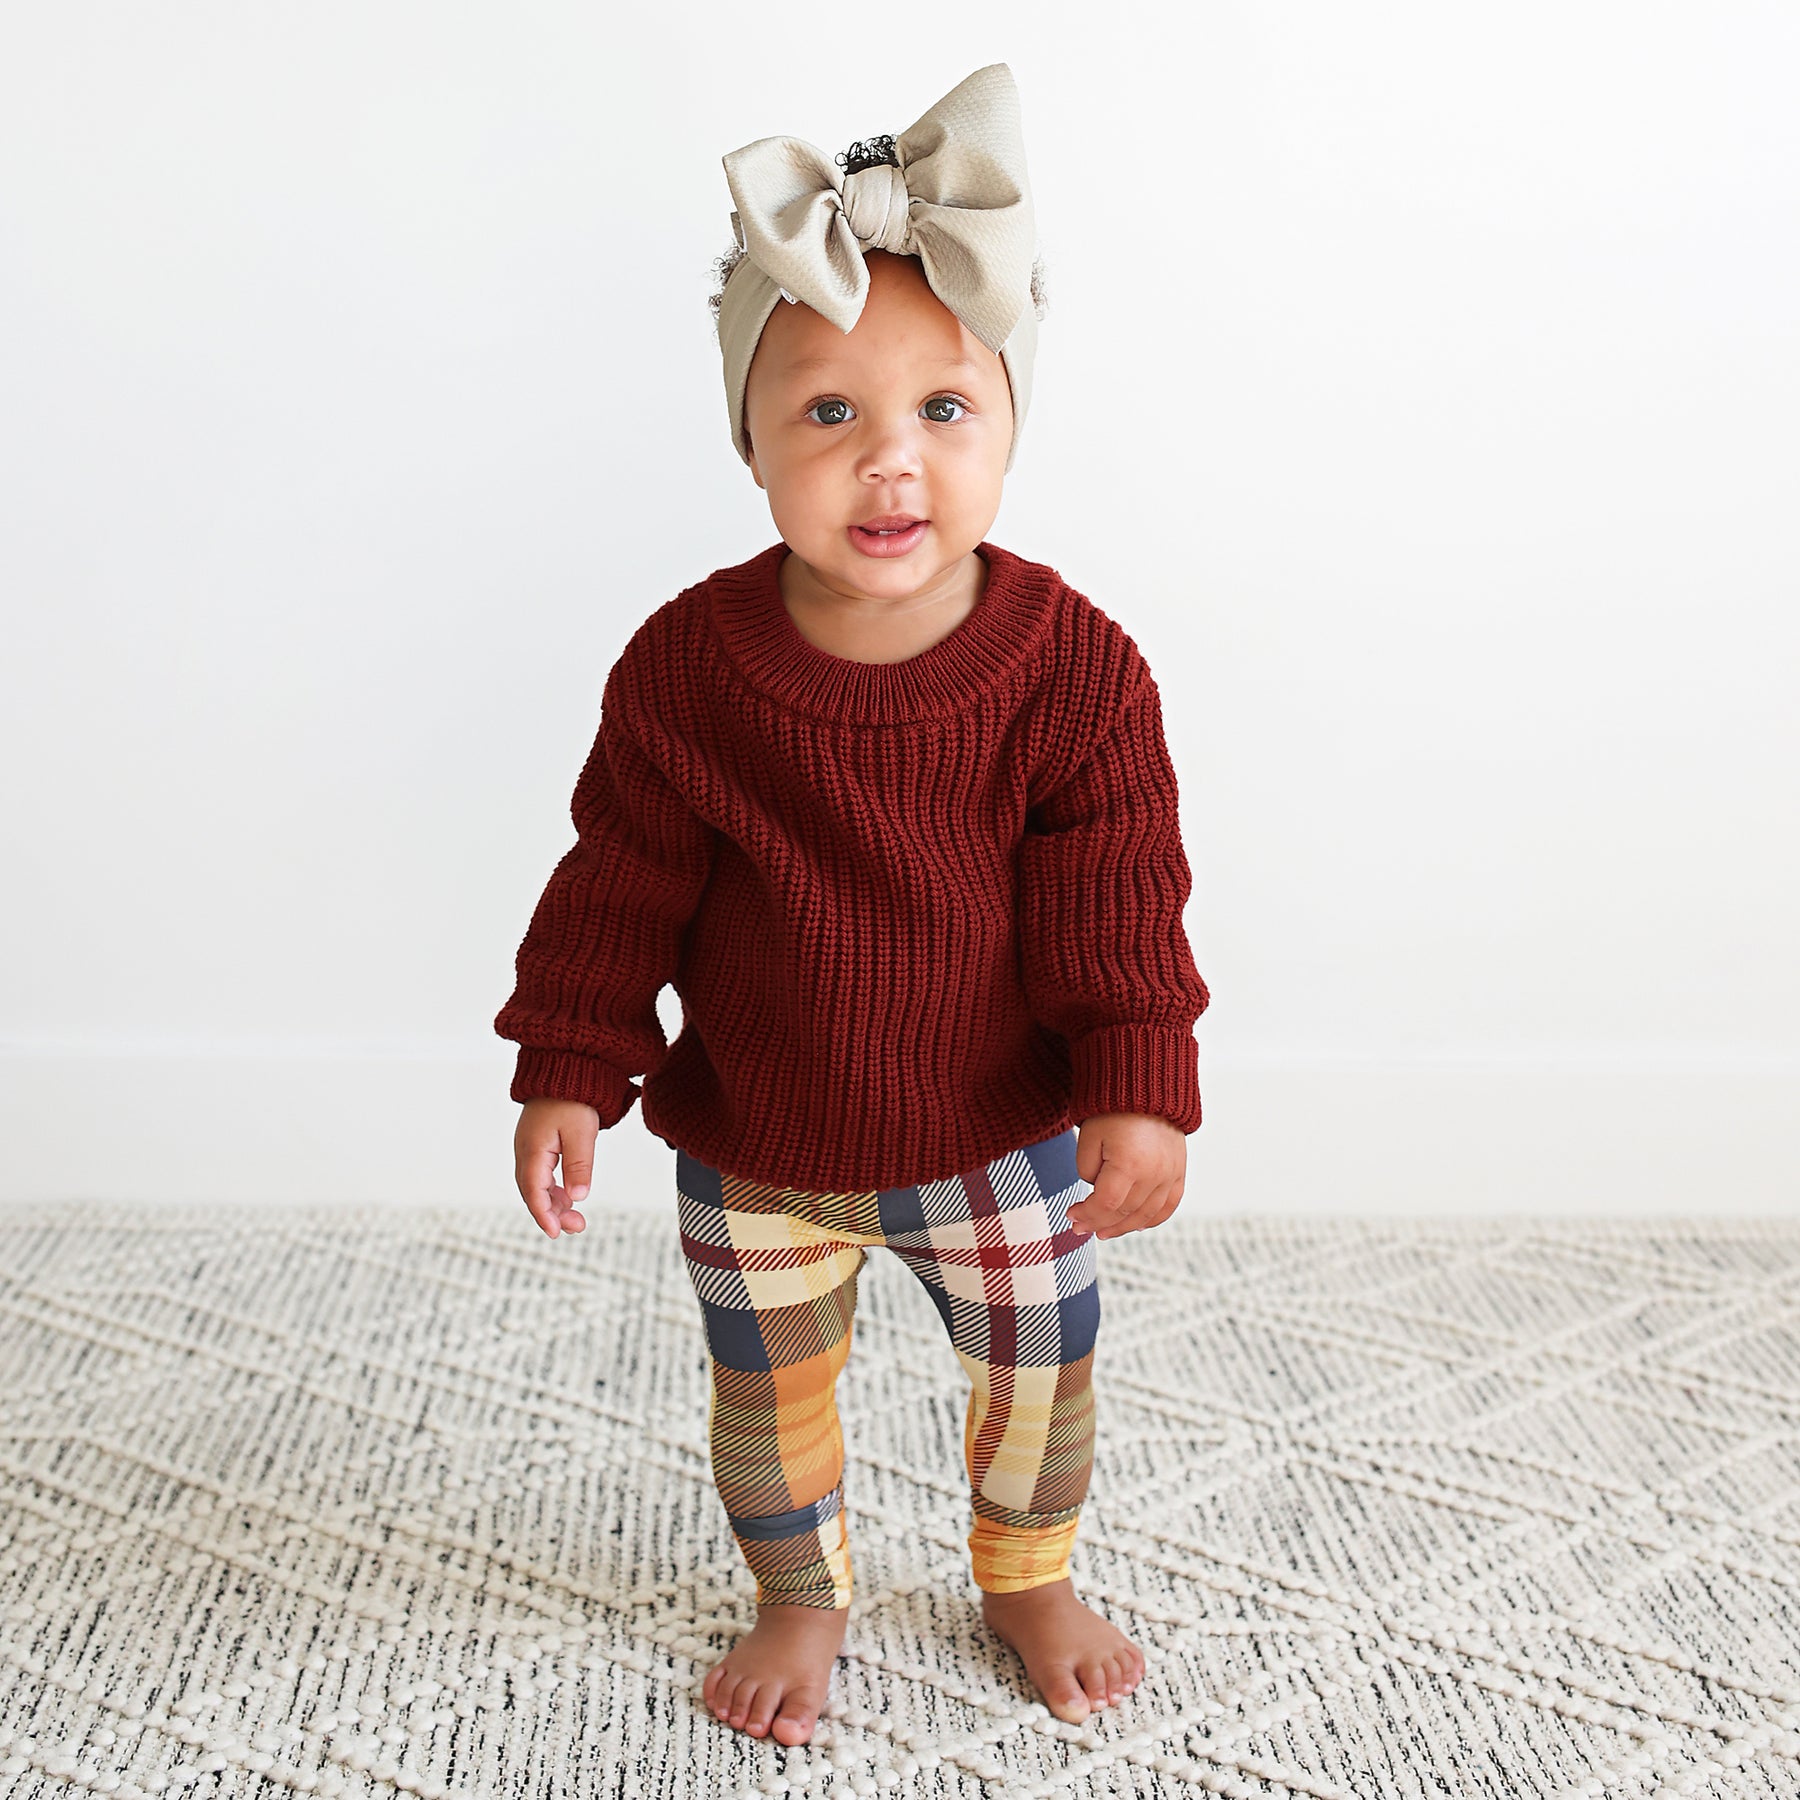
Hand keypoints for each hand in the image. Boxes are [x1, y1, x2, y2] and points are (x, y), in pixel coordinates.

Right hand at [514, 1098, 599, 1238]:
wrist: (565, 1069)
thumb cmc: (573, 1097)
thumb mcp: (581, 1132)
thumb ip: (579, 1165)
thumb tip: (578, 1197)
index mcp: (533, 1150)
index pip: (534, 1191)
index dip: (544, 1215)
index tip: (556, 1232)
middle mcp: (526, 1151)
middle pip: (533, 1192)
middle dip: (552, 1214)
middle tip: (576, 1228)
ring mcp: (530, 1148)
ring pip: (537, 1186)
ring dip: (554, 1204)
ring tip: (576, 1219)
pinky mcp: (538, 1145)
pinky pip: (542, 1175)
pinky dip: (554, 1190)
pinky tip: (569, 1199)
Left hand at [1066, 1113, 1186, 1239]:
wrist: (1147, 1087)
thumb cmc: (1112, 1109)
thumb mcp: (1089, 1137)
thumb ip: (1088, 1171)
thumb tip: (1097, 1191)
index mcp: (1129, 1164)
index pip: (1106, 1205)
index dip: (1086, 1215)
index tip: (1071, 1215)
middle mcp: (1154, 1174)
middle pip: (1125, 1213)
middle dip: (1099, 1223)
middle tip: (1080, 1227)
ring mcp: (1170, 1175)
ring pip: (1147, 1215)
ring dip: (1123, 1227)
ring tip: (1103, 1231)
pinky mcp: (1179, 1171)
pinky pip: (1169, 1205)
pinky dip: (1153, 1219)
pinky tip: (1137, 1225)